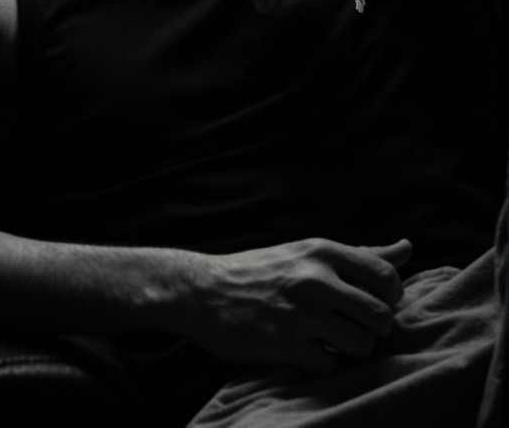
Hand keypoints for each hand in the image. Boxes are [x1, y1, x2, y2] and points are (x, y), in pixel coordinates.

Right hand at [189, 237, 411, 371]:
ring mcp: (301, 313)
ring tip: (333, 341)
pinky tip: (308, 350)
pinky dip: (323, 364)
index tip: (375, 303)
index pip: (387, 278)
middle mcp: (315, 278)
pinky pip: (329, 365)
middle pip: (380, 316)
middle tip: (356, 326)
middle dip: (375, 328)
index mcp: (323, 251)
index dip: (391, 298)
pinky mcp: (285, 345)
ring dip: (352, 349)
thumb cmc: (264, 270)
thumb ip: (361, 254)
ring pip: (361, 344)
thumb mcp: (309, 252)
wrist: (205, 290)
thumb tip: (408, 248)